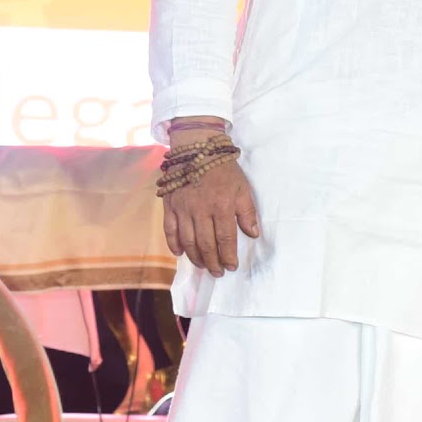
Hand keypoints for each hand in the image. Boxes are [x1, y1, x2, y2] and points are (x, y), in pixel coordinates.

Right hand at [161, 149, 259, 276]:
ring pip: (188, 240)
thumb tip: (252, 234)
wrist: (197, 149)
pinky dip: (174, 244)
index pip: (225, 238)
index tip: (232, 267)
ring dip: (195, 257)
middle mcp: (200, 210)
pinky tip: (180, 253)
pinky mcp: (169, 205)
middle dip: (213, 262)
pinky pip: (169, 229)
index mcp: (222, 206)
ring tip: (203, 266)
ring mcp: (182, 208)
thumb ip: (247, 212)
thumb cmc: (224, 169)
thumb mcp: (243, 188)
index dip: (228, 255)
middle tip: (217, 273)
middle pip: (206, 243)